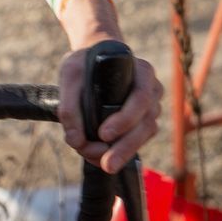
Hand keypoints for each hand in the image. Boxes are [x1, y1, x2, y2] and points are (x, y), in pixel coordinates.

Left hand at [57, 45, 162, 173]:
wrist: (95, 56)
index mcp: (142, 72)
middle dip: (125, 146)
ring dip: (124, 152)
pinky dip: (122, 150)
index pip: (141, 97)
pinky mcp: (144, 121)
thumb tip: (75, 141)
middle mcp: (152, 90)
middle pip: (146, 123)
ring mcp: (151, 107)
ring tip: (101, 164)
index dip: (125, 118)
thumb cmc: (85, 63)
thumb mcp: (71, 75)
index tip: (103, 134)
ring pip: (145, 135)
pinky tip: (103, 159)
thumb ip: (69, 106)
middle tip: (107, 164)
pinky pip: (138, 139)